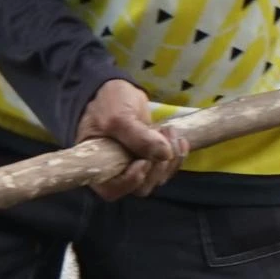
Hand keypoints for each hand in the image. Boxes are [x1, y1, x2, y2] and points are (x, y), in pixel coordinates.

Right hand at [77, 78, 182, 198]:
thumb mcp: (118, 117)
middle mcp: (116, 172)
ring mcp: (134, 166)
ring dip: (170, 159)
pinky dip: (177, 156)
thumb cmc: (106, 103)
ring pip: (157, 178)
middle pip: (141, 186)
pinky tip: (180, 139)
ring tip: (169, 131)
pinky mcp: (150, 158)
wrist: (115, 89)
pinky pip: (167, 168)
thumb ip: (138, 137)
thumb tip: (164, 155)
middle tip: (161, 135)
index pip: (113, 189)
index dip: (130, 181)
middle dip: (157, 166)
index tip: (143, 161)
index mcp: (99, 166)